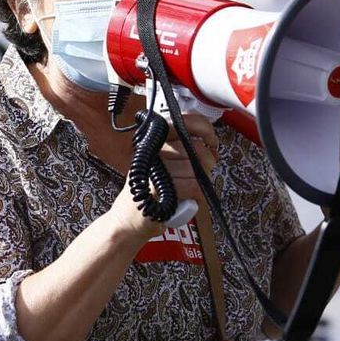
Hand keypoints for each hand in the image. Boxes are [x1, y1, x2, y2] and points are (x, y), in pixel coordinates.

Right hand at [111, 113, 218, 241]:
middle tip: (202, 172)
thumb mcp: (160, 162)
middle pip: (197, 149)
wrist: (128, 218)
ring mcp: (155, 169)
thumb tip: (210, 143)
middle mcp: (153, 150)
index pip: (184, 122)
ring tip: (191, 187)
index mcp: (154, 139)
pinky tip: (188, 197)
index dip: (204, 128)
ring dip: (202, 180)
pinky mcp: (160, 189)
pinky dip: (196, 194)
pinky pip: (194, 186)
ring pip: (198, 169)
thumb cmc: (149, 190)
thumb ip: (182, 148)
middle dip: (207, 163)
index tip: (211, 140)